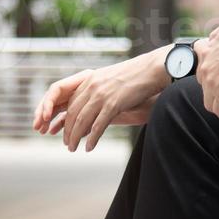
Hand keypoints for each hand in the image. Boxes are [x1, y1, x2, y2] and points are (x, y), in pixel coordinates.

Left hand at [32, 49, 167, 151]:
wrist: (152, 69)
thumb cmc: (136, 75)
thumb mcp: (112, 79)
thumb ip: (101, 90)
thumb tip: (96, 105)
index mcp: (90, 80)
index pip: (71, 103)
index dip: (66, 119)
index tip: (66, 131)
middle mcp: (92, 87)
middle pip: (73, 113)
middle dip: (68, 131)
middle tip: (67, 144)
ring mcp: (102, 96)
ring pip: (81, 121)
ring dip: (75, 137)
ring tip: (73, 149)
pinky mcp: (113, 104)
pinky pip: (97, 126)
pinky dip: (92, 139)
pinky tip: (89, 148)